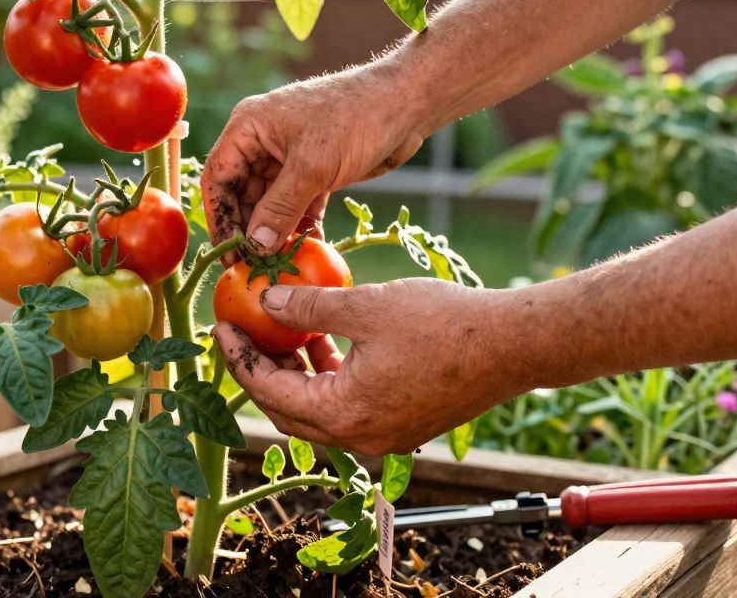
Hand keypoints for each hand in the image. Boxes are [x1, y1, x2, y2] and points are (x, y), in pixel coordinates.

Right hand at [201, 68, 428, 259]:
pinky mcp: (315, 169)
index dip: (220, 218)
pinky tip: (305, 247)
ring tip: (279, 263)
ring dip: (274, 231)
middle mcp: (262, 141)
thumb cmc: (355, 119)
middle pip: (241, 194)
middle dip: (249, 230)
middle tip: (255, 266)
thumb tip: (254, 247)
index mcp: (249, 127)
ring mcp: (289, 156)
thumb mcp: (312, 167)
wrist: (407, 103)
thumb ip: (279, 208)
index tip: (230, 254)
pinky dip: (300, 224)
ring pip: (270, 203)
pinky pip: (297, 204)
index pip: (218, 178)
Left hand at [213, 278, 523, 456]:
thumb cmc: (445, 323)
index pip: (270, 391)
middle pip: (287, 410)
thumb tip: (266, 298)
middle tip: (241, 331)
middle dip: (259, 371)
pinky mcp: (402, 426)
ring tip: (279, 329)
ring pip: (318, 411)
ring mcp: (384, 437)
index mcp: (345, 415)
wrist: (514, 345)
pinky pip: (347, 409)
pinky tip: (324, 340)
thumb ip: (309, 306)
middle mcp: (360, 439)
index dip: (240, 356)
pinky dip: (327, 378)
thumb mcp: (367, 306)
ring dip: (295, 374)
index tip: (222, 325)